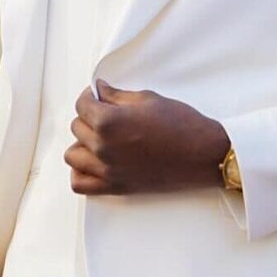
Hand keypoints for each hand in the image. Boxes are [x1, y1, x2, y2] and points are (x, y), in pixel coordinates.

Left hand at [65, 79, 229, 194]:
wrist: (204, 155)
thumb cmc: (181, 124)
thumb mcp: (148, 100)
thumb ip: (117, 96)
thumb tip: (100, 90)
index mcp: (109, 122)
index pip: (82, 105)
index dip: (90, 96)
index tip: (98, 96)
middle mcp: (103, 147)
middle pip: (77, 127)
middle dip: (90, 117)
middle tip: (107, 113)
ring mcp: (107, 170)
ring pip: (72, 154)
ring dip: (83, 143)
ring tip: (100, 138)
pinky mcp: (116, 186)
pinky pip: (80, 183)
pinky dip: (82, 171)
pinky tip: (95, 161)